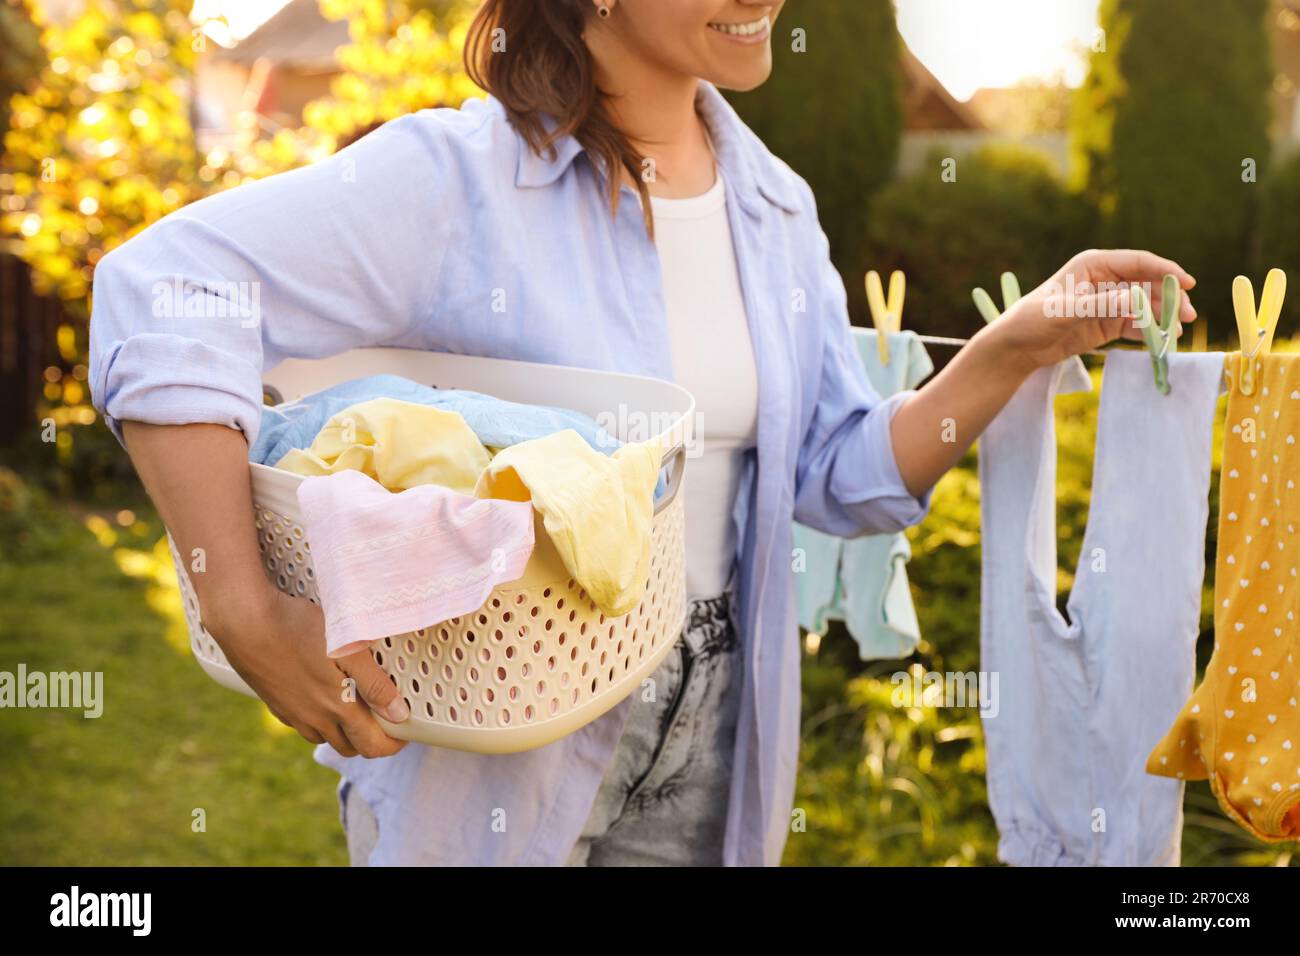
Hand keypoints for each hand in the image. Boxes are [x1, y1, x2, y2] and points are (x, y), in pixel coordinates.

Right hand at [204, 584, 409, 757]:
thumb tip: (398, 714)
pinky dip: (320, 720)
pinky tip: (322, 696)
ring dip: (344, 732)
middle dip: (372, 740)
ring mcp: (292, 714)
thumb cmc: (299, 629)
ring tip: (357, 706)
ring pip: (325, 738)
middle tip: (385, 718)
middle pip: (350, 748)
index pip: (372, 745)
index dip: (394, 744)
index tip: (405, 731)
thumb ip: (375, 684)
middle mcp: (314, 719)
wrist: (245, 622)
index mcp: (337, 708)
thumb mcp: (348, 650)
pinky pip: (303, 724)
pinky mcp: (275, 704)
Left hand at [990, 249, 1197, 372]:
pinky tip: (1162, 340)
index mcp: (1094, 264)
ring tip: (1178, 330)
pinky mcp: (1108, 323)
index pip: (1138, 262)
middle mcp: (1105, 280)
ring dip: (1164, 316)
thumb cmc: (1032, 320)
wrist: (1015, 347)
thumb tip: (1136, 300)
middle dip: (1170, 297)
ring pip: (1146, 305)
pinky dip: (1150, 331)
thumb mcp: (1063, 311)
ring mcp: (1109, 302)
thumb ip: (1100, 305)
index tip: (1188, 282)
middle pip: (1148, 283)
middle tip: (1188, 315)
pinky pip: (1136, 324)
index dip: (1165, 269)